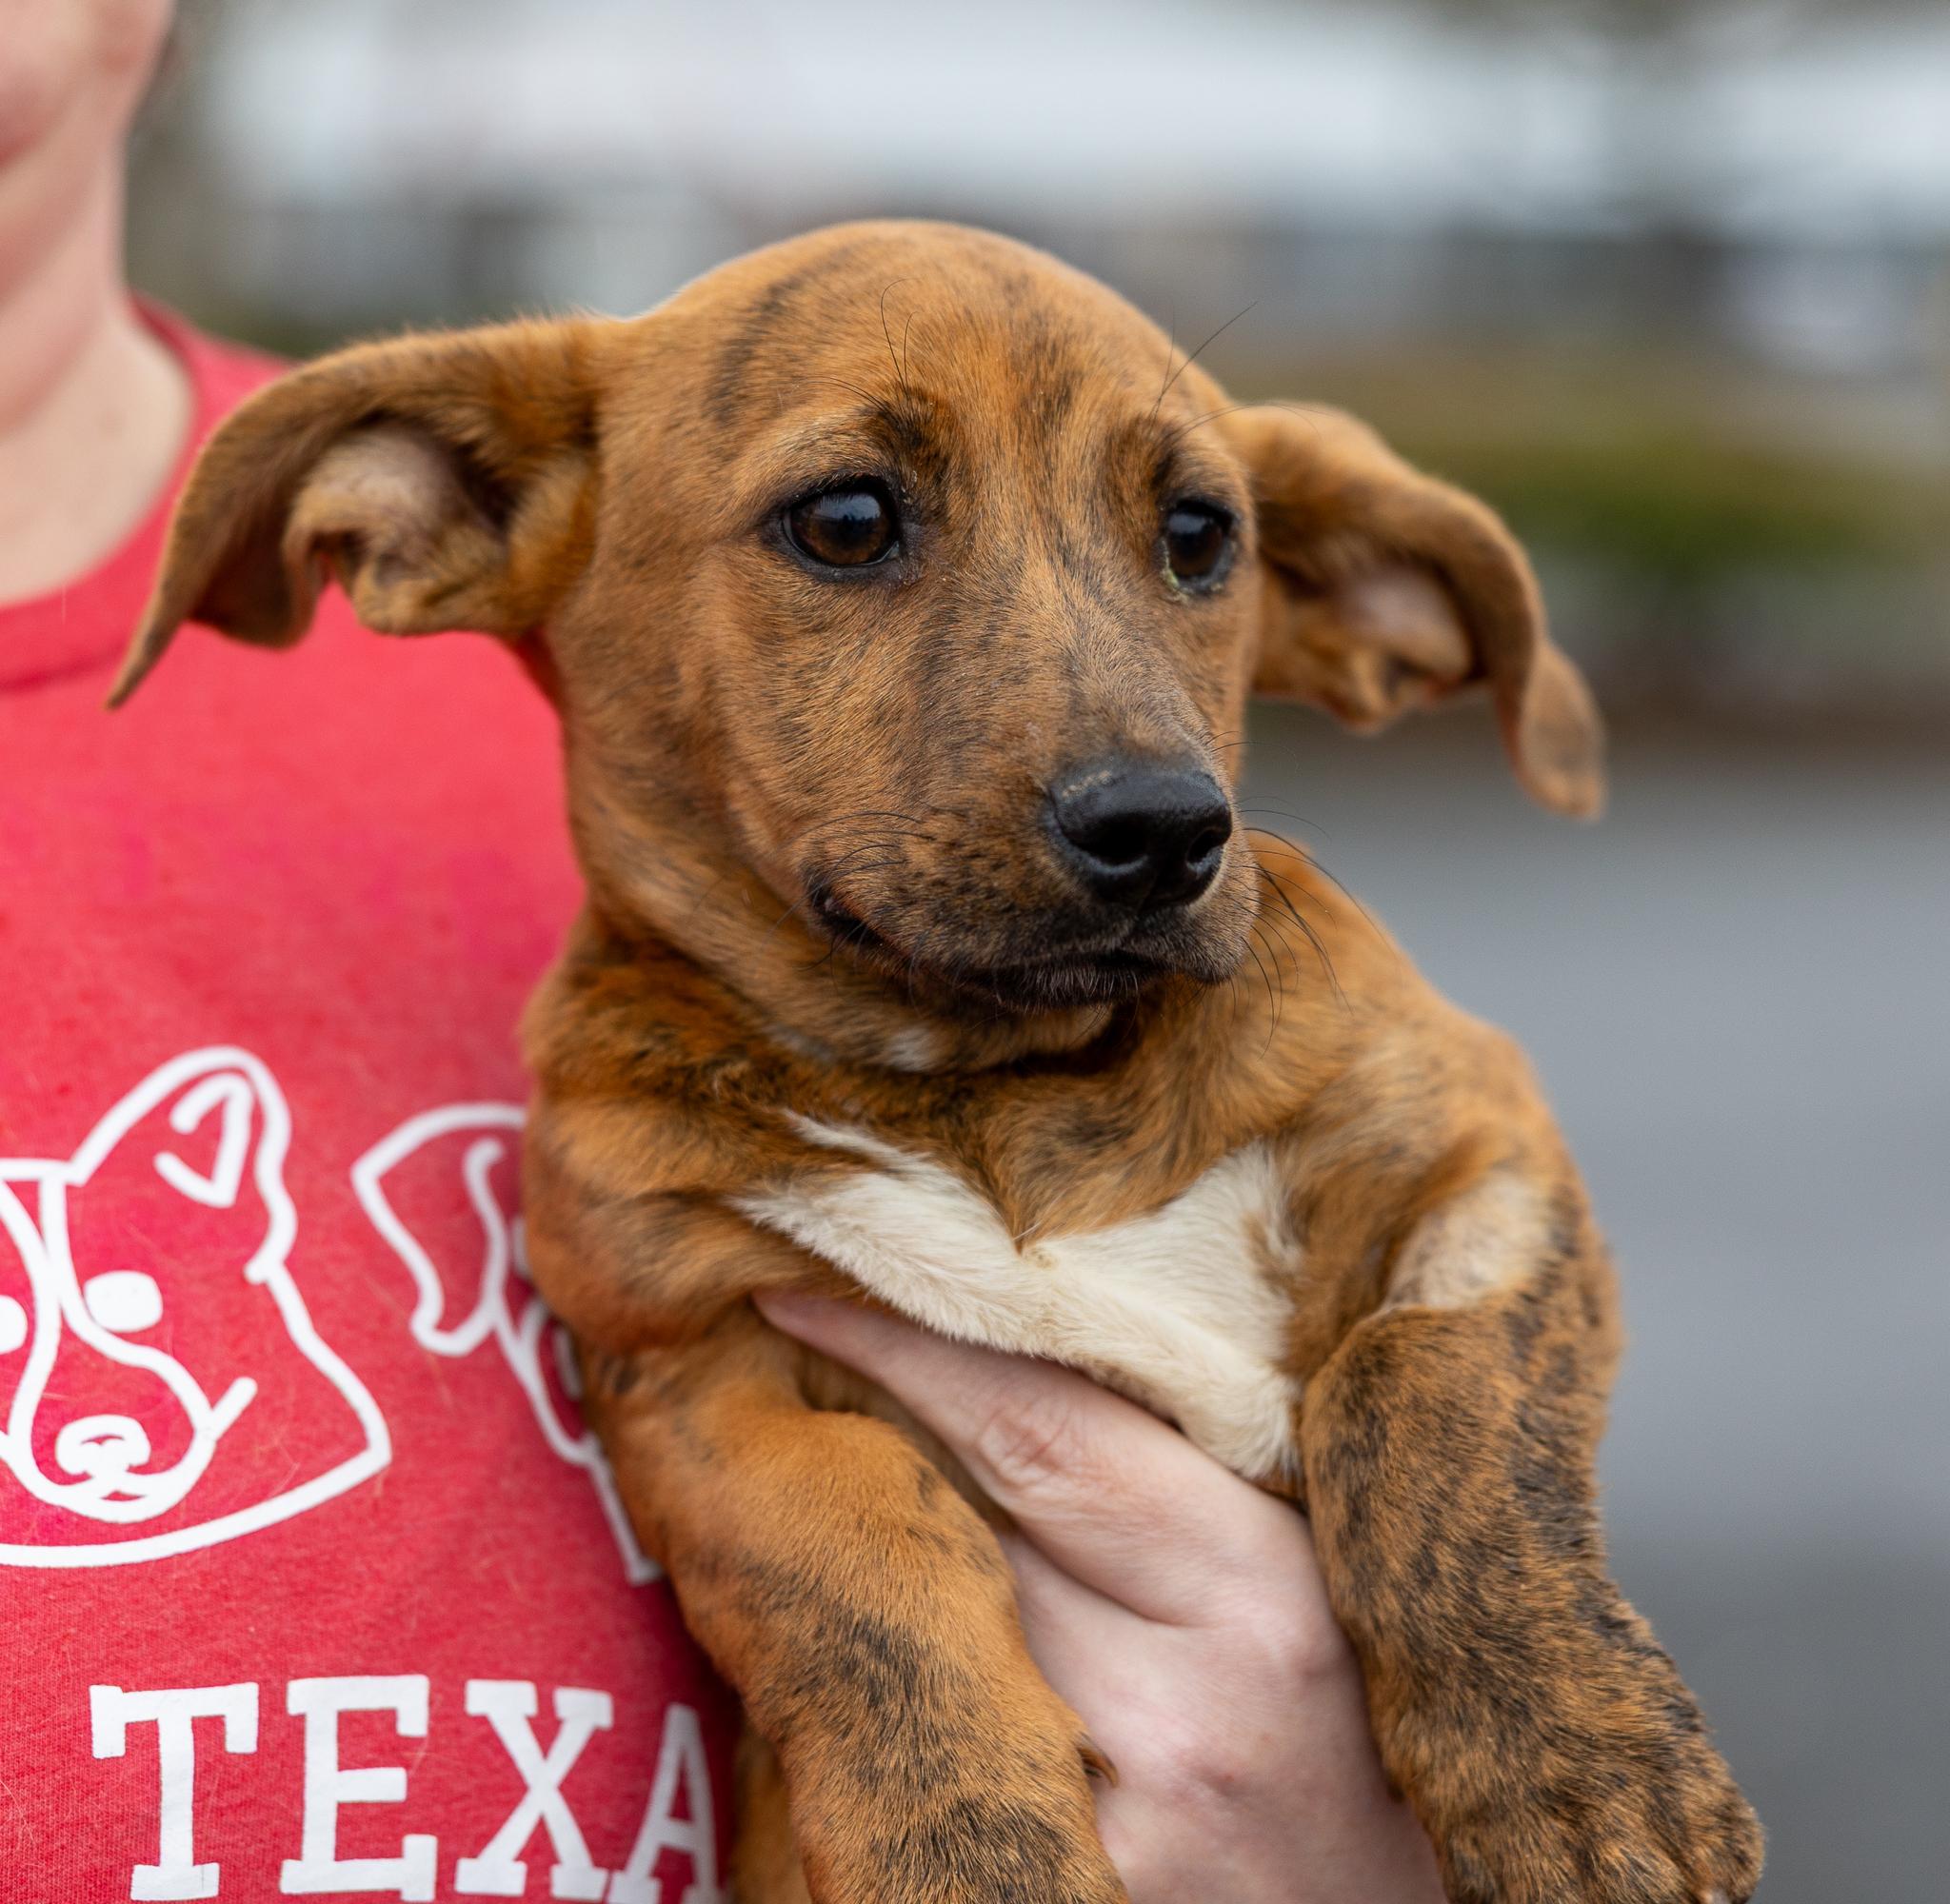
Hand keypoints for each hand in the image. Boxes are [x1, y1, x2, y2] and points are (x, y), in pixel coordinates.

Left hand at [757, 1293, 1445, 1903]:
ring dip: (892, 1567)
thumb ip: (1182, 1468)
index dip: (905, 1347)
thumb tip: (1005, 1342)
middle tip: (793, 1374)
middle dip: (874, 1449)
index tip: (803, 1288)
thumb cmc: (1358, 1706)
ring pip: (934, 1639)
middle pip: (959, 1532)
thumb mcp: (1304, 1564)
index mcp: (1259, 1588)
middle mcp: (1181, 1708)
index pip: (1036, 1429)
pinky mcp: (1069, 1893)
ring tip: (858, 1510)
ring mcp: (1115, 1822)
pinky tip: (899, 1649)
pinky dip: (908, 1684)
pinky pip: (941, 1749)